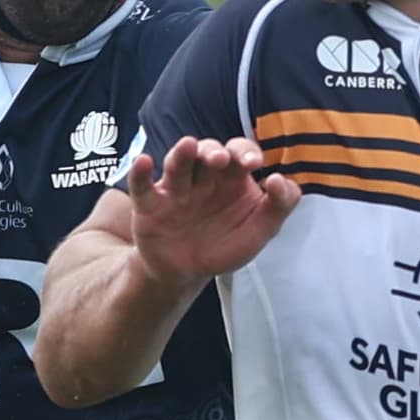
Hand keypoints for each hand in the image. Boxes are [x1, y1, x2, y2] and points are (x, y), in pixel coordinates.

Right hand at [128, 135, 301, 288]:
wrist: (187, 273)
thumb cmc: (225, 244)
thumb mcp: (260, 230)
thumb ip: (280, 206)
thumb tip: (279, 180)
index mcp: (232, 178)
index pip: (240, 154)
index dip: (246, 153)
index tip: (253, 163)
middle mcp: (203, 177)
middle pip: (207, 153)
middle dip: (214, 152)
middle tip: (221, 159)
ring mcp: (176, 189)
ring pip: (177, 164)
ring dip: (182, 154)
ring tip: (189, 146)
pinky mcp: (150, 205)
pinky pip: (142, 186)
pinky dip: (140, 173)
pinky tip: (144, 162)